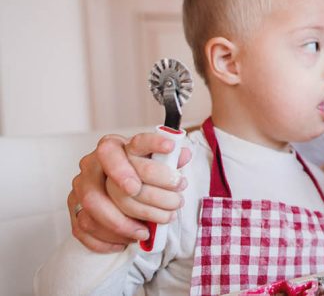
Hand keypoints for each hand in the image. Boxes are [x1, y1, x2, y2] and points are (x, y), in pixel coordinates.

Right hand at [71, 133, 190, 252]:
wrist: (118, 189)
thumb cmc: (138, 173)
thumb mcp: (155, 161)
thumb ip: (169, 159)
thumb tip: (183, 155)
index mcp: (111, 148)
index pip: (116, 148)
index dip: (138, 150)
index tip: (168, 151)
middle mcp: (91, 166)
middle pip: (106, 185)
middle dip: (141, 201)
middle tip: (169, 209)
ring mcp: (80, 189)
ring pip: (93, 208)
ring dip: (122, 224)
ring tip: (146, 232)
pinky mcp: (74, 211)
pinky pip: (84, 229)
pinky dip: (106, 239)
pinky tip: (127, 242)